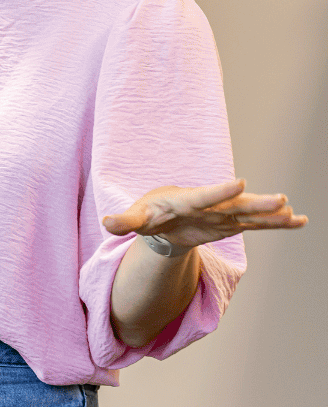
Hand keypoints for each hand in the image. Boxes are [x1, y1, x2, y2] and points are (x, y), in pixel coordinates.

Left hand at [102, 179, 307, 248]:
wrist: (164, 215)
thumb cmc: (149, 213)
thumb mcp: (135, 218)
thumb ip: (125, 221)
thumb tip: (107, 223)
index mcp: (186, 200)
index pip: (204, 196)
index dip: (221, 191)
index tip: (241, 182)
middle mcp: (210, 205)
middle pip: (235, 203)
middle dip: (257, 202)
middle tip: (280, 199)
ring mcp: (224, 213)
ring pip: (251, 213)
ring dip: (272, 214)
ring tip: (295, 214)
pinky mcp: (232, 223)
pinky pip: (258, 224)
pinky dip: (277, 224)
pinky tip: (299, 221)